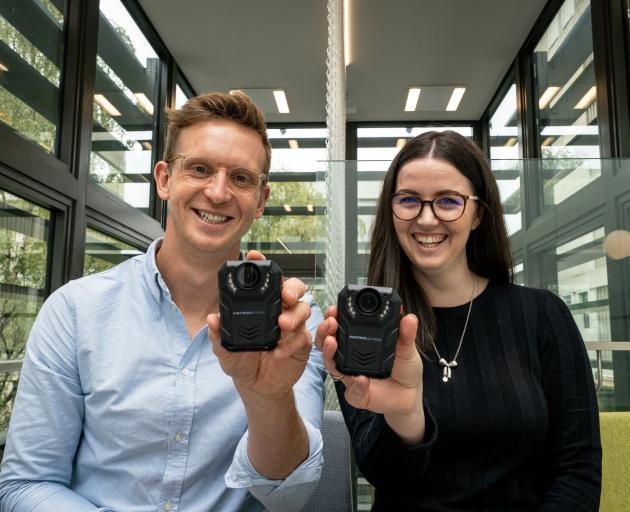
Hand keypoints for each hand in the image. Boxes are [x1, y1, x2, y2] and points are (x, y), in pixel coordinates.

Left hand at [208, 251, 312, 399]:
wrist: (258, 387)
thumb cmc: (242, 362)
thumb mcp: (225, 350)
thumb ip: (219, 336)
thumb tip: (212, 320)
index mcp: (261, 305)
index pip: (263, 279)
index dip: (261, 264)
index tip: (255, 256)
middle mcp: (279, 310)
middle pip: (293, 287)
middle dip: (291, 288)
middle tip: (284, 297)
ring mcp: (293, 325)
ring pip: (303, 308)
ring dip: (294, 315)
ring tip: (281, 327)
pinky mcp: (302, 342)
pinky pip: (303, 335)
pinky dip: (292, 342)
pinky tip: (279, 351)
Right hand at [315, 306, 424, 442]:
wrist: (409, 394)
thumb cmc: (404, 368)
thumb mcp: (407, 348)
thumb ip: (406, 334)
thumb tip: (409, 317)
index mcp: (358, 341)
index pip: (340, 326)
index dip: (333, 316)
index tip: (334, 308)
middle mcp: (349, 356)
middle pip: (327, 342)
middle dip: (324, 331)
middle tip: (331, 322)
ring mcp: (350, 374)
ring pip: (330, 363)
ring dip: (329, 352)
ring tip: (333, 343)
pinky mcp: (356, 393)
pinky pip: (352, 389)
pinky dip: (356, 384)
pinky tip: (362, 379)